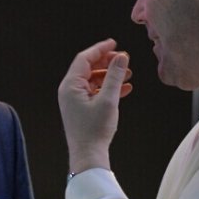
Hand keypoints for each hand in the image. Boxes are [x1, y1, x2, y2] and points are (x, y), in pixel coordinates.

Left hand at [58, 39, 132, 173]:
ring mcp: (75, 100)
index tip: (114, 43)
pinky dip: (109, 88)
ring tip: (127, 74)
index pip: (84, 59)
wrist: (88, 156)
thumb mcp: (108, 100)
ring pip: (94, 80)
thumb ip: (115, 76)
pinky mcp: (82, 109)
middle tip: (124, 59)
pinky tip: (125, 88)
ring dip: (111, 75)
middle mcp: (70, 91)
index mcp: (70, 85)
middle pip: (89, 68)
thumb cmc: (94, 130)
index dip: (100, 49)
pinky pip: (96, 92)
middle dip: (107, 62)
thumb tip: (122, 57)